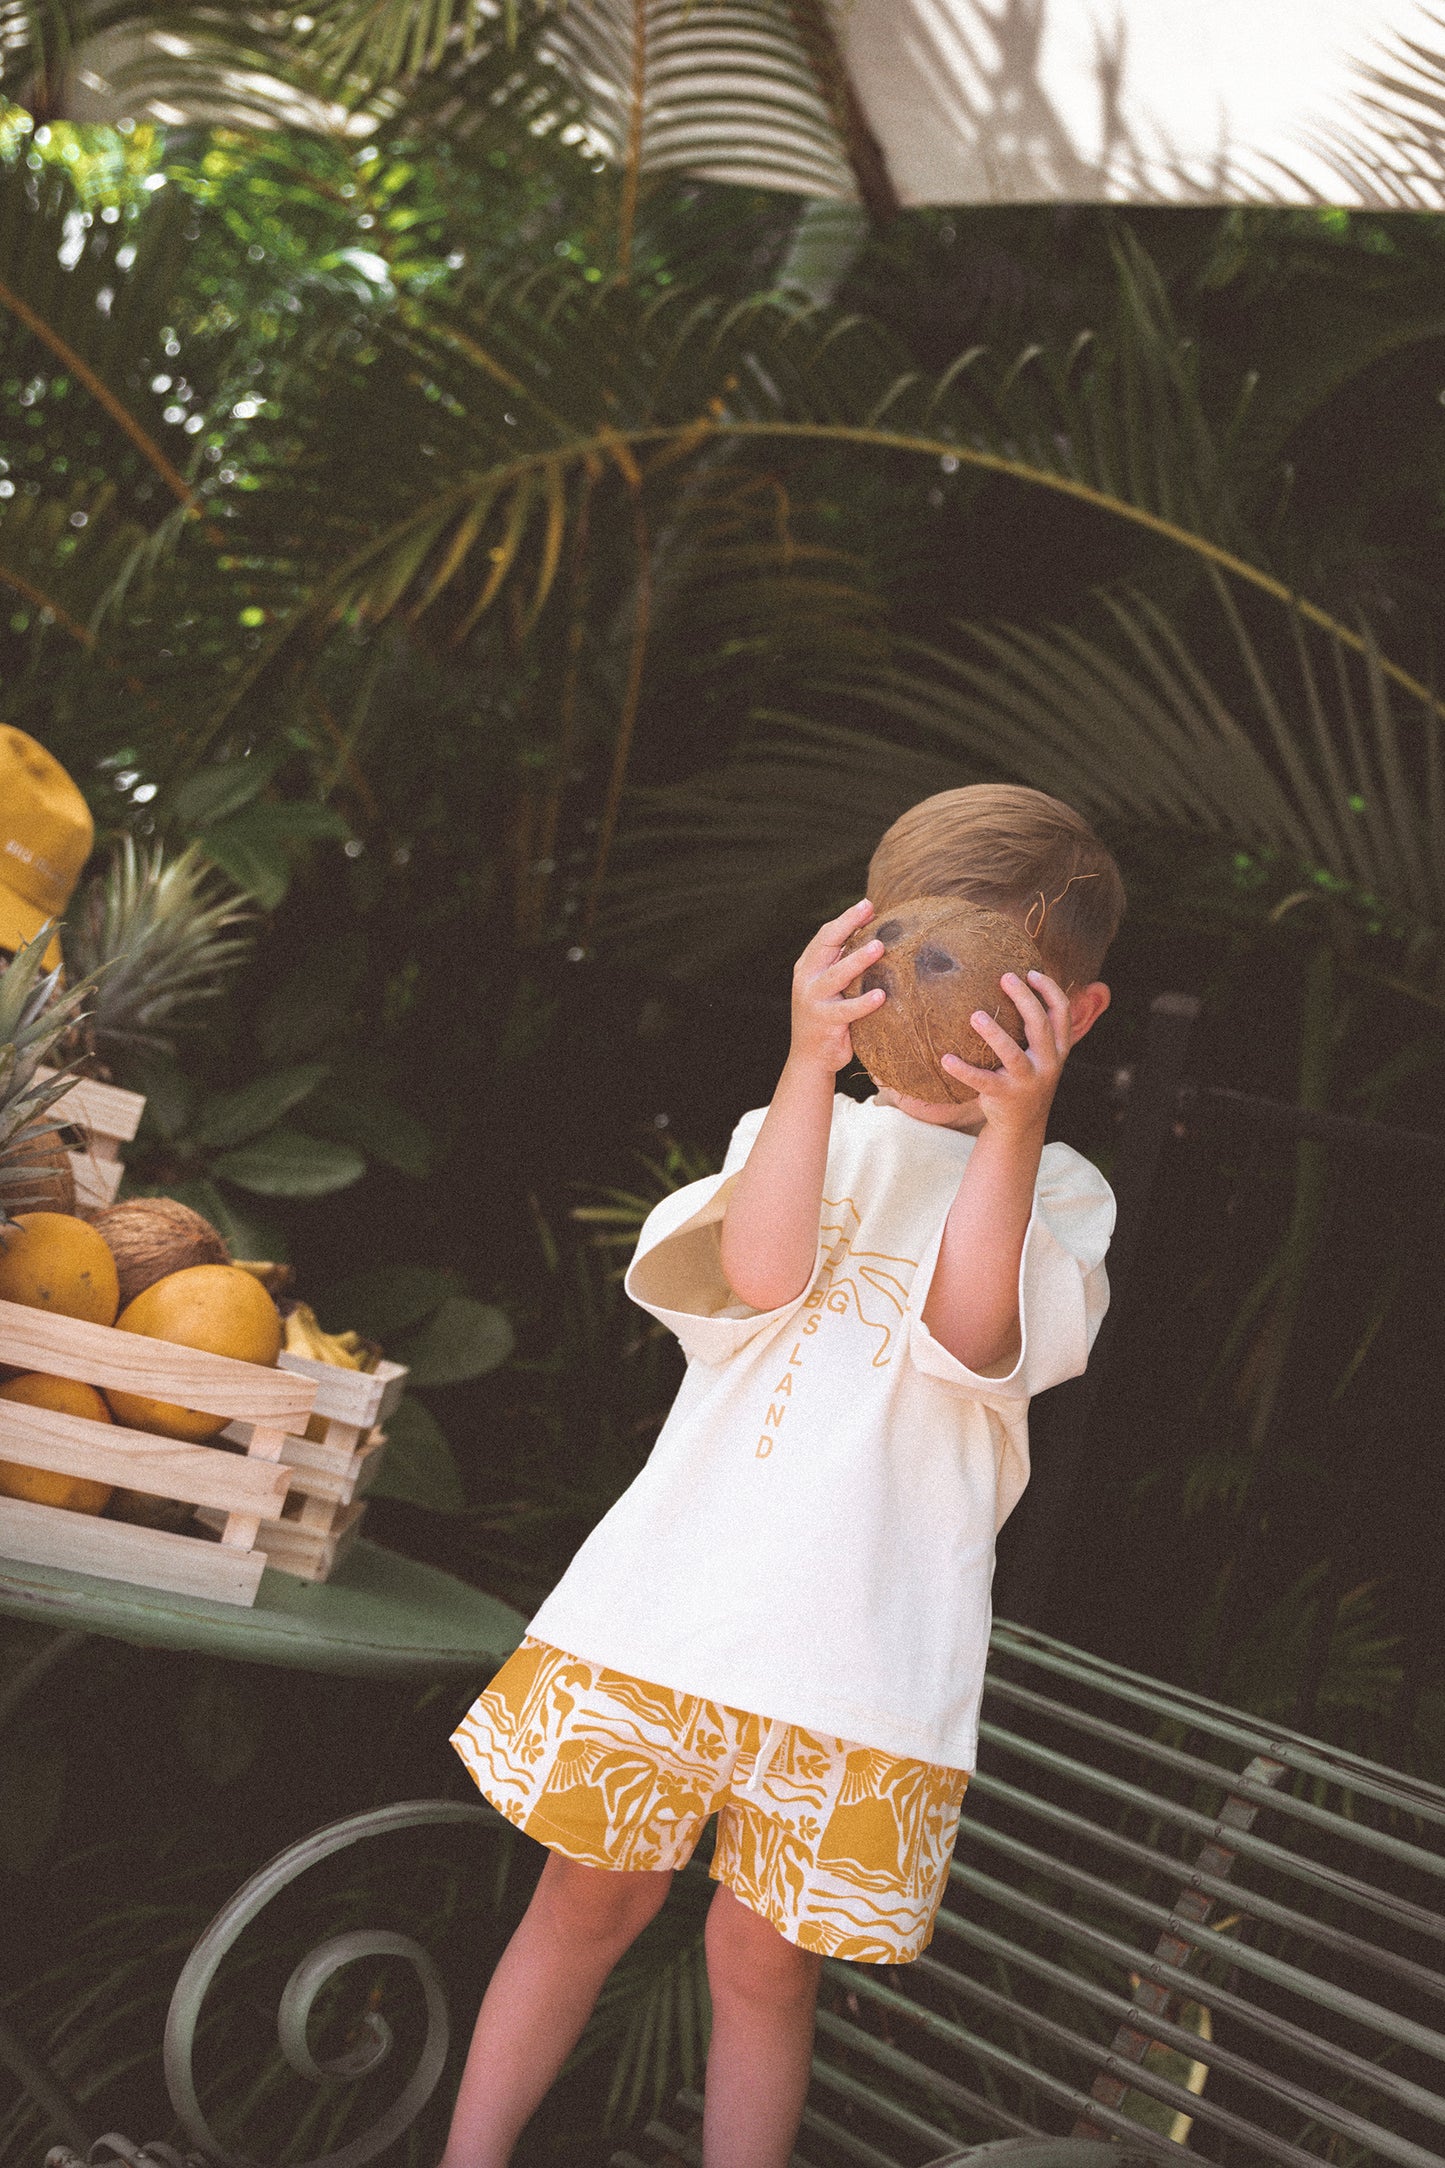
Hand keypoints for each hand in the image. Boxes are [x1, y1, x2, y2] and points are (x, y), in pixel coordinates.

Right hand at [789, 899, 887, 1075]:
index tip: (868, 905)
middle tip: (869, 909)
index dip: (847, 919)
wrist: (810, 1058)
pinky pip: (847, 1010)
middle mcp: (807, 979)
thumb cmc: (827, 1016)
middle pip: (827, 945)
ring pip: (837, 975)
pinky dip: (863, 1003)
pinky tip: (881, 996)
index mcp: (808, 966)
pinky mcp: (824, 1021)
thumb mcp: (830, 987)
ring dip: (858, 960)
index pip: (826, 935)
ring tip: (879, 947)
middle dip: (848, 924)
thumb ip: (842, 964)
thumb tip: (874, 936)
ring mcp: (814, 1000)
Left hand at [940, 968, 1072, 1134]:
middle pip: (1039, 1025)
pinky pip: (982, 1080)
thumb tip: (1015, 984)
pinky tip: (946, 1058)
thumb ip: (1037, 1029)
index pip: (1061, 1013)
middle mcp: (1047, 1063)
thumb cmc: (1026, 1077)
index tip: (1031, 972)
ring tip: (975, 1015)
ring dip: (994, 1033)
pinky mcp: (1004, 1096)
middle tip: (1004, 978)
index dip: (1049, 990)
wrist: (1022, 1124)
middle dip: (1024, 999)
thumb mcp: (1041, 1054)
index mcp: (1058, 1049)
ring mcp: (1027, 1081)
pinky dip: (963, 1070)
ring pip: (1012, 1053)